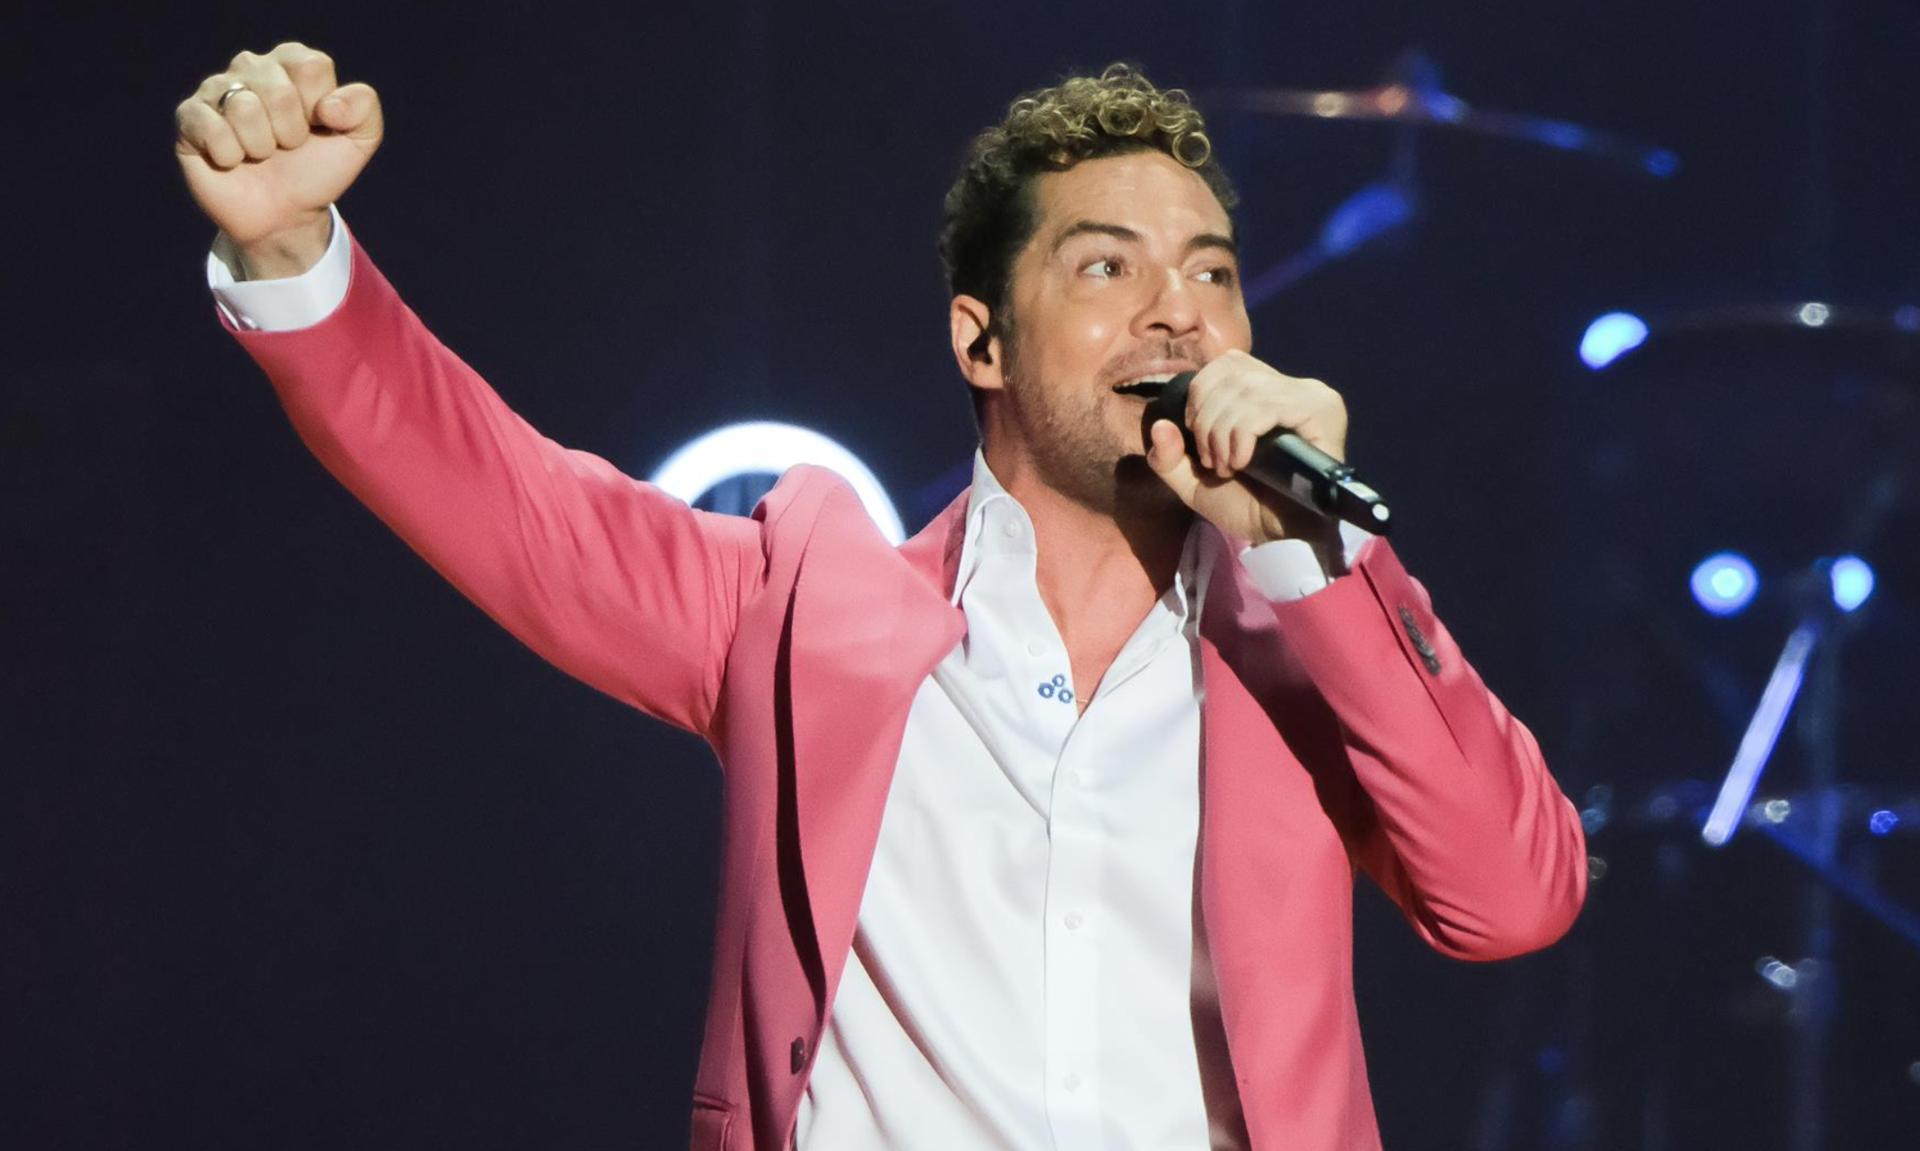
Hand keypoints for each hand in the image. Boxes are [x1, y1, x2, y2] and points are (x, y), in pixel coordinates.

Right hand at [174, 43, 382, 276]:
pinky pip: (211, 127)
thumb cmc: (317, 172)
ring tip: (260, 153)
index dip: (319, 109)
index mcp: (292, 63)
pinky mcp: (190, 117)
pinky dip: (230, 155)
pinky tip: (232, 160)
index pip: (311, 67)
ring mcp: (216, 90)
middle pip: (279, 90)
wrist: (285, 215)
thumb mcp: (359, 141)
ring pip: (244, 107)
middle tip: (287, 147)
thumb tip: (329, 106)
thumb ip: (363, 108)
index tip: (317, 128)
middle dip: (291, 133)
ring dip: (261, 146)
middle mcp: (252, 67)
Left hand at [1143, 349, 1348, 546]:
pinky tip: (1243, 462)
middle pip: (1232, 376)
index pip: (1228, 363)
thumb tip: (1159, 425)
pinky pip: (1267, 407)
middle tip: (1214, 463)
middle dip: (1208, 421)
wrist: (1282, 536)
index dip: (1203, 394)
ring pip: (1246, 391)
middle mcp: (1292, 387)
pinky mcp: (1321, 410)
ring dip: (1223, 433)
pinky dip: (1244, 434)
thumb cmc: (1246, 506)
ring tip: (1229, 467)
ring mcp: (1311, 395)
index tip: (1198, 437)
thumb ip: (1168, 456)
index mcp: (1266, 391)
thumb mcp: (1193, 482)